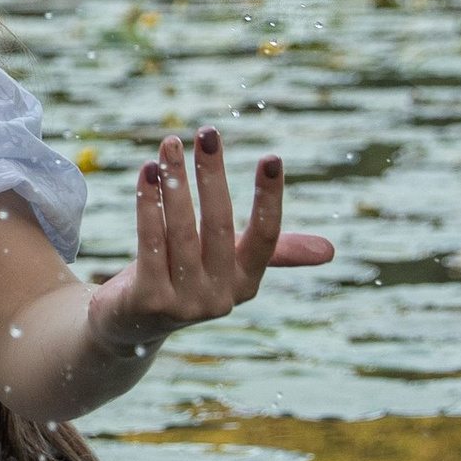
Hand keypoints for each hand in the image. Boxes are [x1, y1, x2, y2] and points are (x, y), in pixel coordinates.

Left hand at [83, 130, 333, 358]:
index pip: (266, 238)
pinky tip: (147, 173)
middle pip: (219, 226)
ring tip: (171, 145)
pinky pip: (149, 242)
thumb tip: (330, 251)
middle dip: (213, 176)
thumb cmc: (184, 279)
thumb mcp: (229, 265)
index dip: (270, 199)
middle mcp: (220, 297)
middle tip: (208, 133)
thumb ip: (274, 252)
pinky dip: (148, 204)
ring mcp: (184, 303)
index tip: (272, 158)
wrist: (130, 326)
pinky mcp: (148, 300)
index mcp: (246, 283)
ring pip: (181, 231)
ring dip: (175, 183)